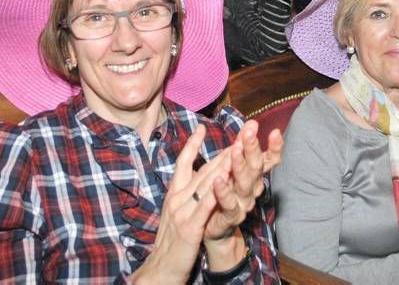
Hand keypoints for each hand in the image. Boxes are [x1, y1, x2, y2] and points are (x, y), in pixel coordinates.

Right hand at [129, 125, 231, 283]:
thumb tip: (191, 180)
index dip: (191, 146)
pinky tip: (225, 181)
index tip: (201, 127)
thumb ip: (183, 197)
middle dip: (223, 150)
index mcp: (173, 195)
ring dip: (223, 165)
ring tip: (238, 149)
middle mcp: (177, 199)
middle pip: (202, 170)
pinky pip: (204, 207)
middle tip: (238, 133)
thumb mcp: (175, 214)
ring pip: (205, 184)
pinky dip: (215, 192)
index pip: (182, 164)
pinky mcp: (190, 228)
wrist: (159, 270)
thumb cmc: (170, 243)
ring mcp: (182, 212)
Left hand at [203, 121, 282, 269]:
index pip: (269, 160)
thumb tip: (250, 123)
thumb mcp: (234, 168)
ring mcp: (243, 203)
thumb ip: (242, 148)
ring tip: (234, 150)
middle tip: (249, 132)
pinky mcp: (230, 216)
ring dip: (239, 166)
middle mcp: (253, 188)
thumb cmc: (225, 193)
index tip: (276, 132)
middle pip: (256, 167)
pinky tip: (218, 180)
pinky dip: (224, 192)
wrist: (216, 229)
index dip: (275, 148)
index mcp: (254, 175)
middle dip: (253, 149)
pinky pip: (229, 204)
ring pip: (244, 184)